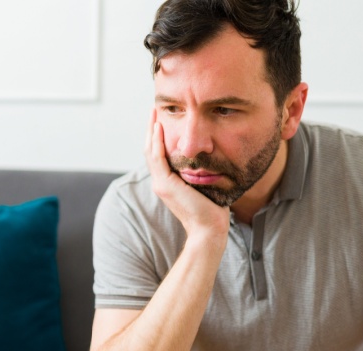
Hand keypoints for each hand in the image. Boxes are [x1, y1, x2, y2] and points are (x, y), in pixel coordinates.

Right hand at [145, 108, 230, 236]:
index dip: (157, 137)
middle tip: (155, 110)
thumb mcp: (204, 184)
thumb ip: (201, 171)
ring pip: (150, 151)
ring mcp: (160, 184)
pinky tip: (158, 127)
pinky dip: (156, 141)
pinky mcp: (165, 184)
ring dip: (151, 130)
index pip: (158, 155)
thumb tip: (211, 155)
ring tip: (154, 112)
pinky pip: (157, 157)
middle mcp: (160, 183)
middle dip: (151, 129)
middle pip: (150, 150)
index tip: (162, 120)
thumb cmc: (212, 210)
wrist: (209, 229)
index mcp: (167, 183)